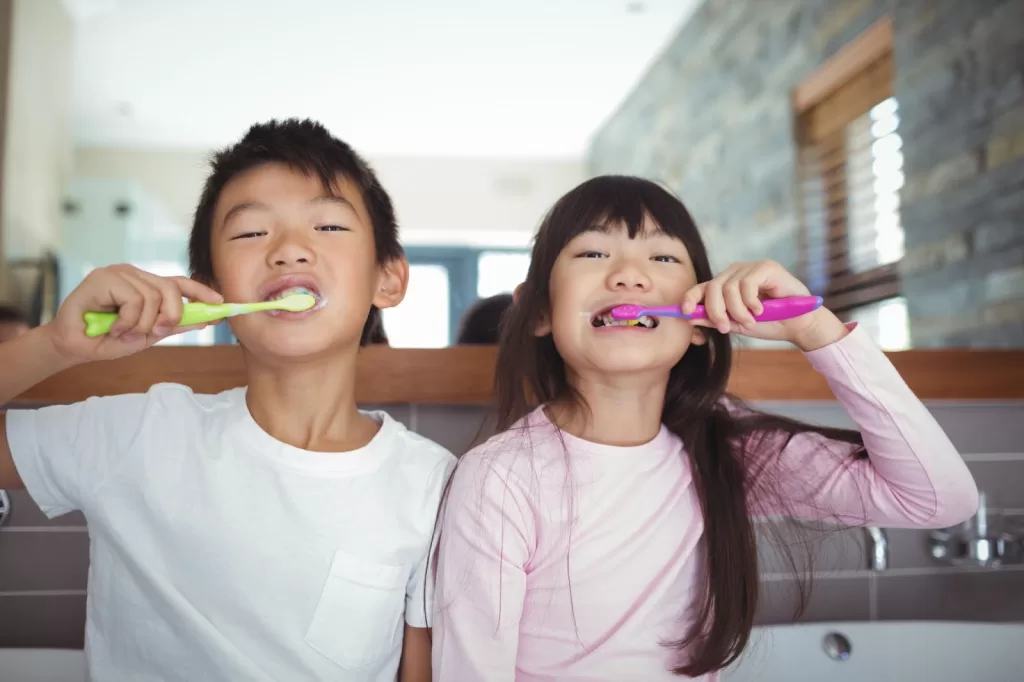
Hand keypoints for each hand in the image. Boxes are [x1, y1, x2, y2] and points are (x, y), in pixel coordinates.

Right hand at [43, 264, 223, 364]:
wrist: (75, 347)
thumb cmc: (108, 339)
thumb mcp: (148, 335)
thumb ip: (173, 325)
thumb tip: (203, 320)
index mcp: (145, 285)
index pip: (178, 282)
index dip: (200, 291)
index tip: (220, 303)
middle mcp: (134, 275)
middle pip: (170, 289)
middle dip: (170, 315)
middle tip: (156, 332)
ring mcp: (118, 273)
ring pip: (153, 297)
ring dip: (141, 324)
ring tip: (123, 332)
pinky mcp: (103, 277)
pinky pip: (133, 299)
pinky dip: (127, 320)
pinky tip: (113, 327)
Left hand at [681, 260, 847, 350]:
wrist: (798, 325)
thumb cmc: (769, 323)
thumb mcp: (737, 324)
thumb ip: (715, 319)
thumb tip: (690, 317)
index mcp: (726, 285)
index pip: (701, 287)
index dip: (690, 297)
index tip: (685, 312)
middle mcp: (736, 272)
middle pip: (713, 288)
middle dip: (715, 311)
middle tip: (726, 328)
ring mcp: (751, 267)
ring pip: (729, 288)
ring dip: (737, 311)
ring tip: (751, 321)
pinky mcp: (766, 267)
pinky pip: (747, 284)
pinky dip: (750, 302)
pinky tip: (761, 309)